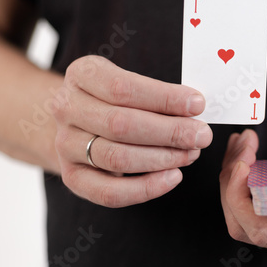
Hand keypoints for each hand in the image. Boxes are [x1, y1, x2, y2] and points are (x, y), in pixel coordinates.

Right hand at [52, 55, 212, 207]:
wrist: (79, 121)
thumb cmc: (116, 99)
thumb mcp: (130, 82)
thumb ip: (157, 94)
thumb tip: (196, 109)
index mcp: (82, 74)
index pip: (123, 88)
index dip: (164, 99)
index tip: (198, 105)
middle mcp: (66, 107)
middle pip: (121, 124)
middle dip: (169, 132)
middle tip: (201, 135)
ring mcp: (65, 144)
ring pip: (117, 157)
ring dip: (162, 158)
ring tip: (191, 154)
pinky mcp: (71, 176)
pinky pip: (109, 192)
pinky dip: (145, 188)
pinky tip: (173, 177)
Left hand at [219, 129, 266, 260]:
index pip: (264, 229)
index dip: (241, 198)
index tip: (243, 161)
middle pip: (244, 226)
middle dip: (231, 184)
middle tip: (242, 146)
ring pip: (242, 221)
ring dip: (232, 183)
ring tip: (241, 145)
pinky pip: (250, 214)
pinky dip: (240, 186)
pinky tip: (244, 157)